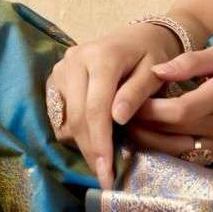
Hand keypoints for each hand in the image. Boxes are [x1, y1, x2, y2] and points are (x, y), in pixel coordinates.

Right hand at [45, 22, 183, 188]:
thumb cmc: (153, 53)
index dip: (101, 141)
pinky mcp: (58, 76)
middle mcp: (76, 60)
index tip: (106, 170)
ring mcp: (63, 67)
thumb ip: (137, 93)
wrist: (140, 35)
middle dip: (91, 149)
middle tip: (104, 176)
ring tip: (103, 160)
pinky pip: (61, 113)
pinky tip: (94, 141)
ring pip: (66, 117)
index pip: (96, 107)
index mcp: (102, 56)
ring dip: (83, 142)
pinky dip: (76, 131)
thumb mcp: (155, 71)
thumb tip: (118, 119)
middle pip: (77, 116)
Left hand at [122, 44, 212, 173]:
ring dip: (148, 141)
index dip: (150, 110)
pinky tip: (151, 137)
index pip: (178, 111)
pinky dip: (164, 149)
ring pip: (175, 151)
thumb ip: (190, 61)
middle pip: (172, 133)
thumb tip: (156, 73)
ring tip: (130, 126)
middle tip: (121, 114)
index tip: (131, 100)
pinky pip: (185, 158)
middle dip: (142, 124)